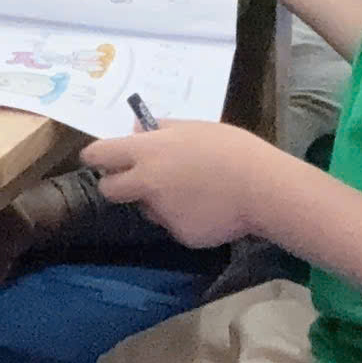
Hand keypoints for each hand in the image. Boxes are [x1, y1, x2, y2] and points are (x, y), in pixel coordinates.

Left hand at [83, 122, 287, 248]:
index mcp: (145, 152)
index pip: (98, 155)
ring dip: (155, 202)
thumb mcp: (193, 128)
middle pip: (109, 189)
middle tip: (136, 180)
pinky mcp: (180, 235)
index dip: (97, 157)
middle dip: (116, 185)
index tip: (102, 159)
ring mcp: (162, 212)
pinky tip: (208, 208)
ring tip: (191, 191)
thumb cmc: (231, 149)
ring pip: (145, 208)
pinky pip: (174, 225)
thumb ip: (160, 130)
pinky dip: (184, 218)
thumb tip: (136, 131)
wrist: (264, 189)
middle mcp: (145, 183)